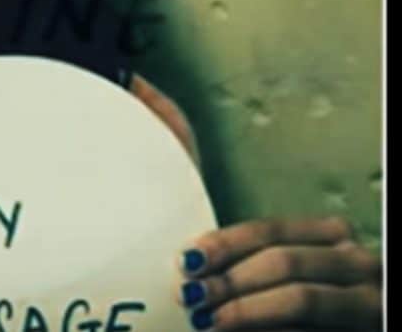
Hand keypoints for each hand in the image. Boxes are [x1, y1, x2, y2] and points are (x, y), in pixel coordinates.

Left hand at [175, 216, 381, 330]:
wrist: (353, 327)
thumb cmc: (321, 298)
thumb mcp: (299, 270)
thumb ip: (257, 263)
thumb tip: (191, 265)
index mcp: (334, 236)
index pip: (269, 231)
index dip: (224, 244)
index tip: (186, 260)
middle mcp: (357, 264)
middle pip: (282, 263)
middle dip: (230, 280)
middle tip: (189, 296)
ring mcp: (368, 305)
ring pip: (300, 299)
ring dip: (245, 310)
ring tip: (206, 321)